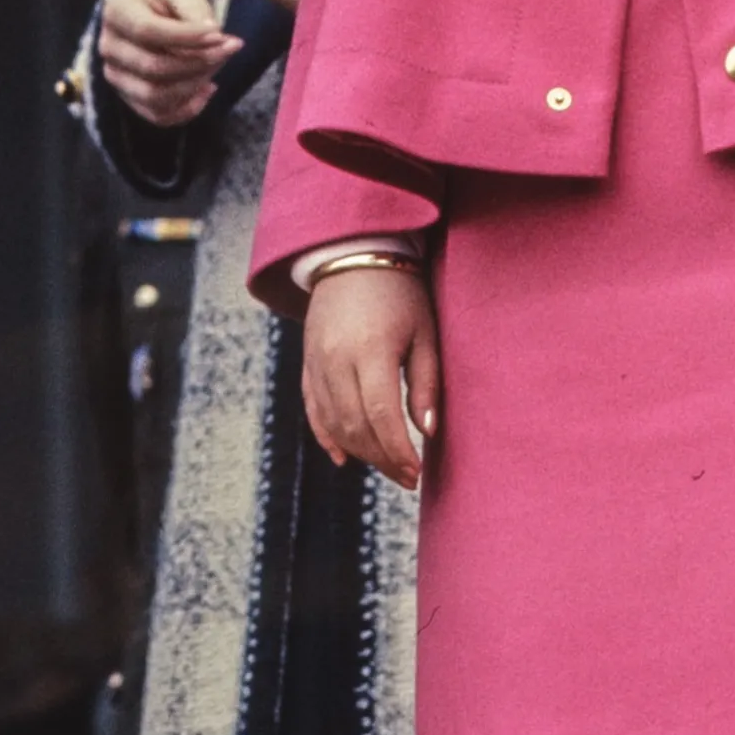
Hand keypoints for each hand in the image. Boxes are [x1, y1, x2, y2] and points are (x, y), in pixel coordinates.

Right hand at [95, 0, 235, 127]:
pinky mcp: (129, 96)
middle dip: (198, 62)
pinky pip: (158, 116)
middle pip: (153, 68)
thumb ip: (195, 9)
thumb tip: (215, 35)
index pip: (147, 31)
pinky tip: (208, 88)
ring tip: (219, 64)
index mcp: (117, 12)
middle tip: (230, 47)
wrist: (147, 8)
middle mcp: (108, 46)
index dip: (185, 37)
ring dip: (195, 85)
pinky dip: (188, 109)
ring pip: (155, 96)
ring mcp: (115, 75)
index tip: (220, 34)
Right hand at [304, 259, 440, 488]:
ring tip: (387, 466)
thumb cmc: (400, 293)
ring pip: (333, 423)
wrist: (353, 256)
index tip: (416, 472)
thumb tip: (428, 431)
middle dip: (382, 458)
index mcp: (370, 350)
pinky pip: (313, 409)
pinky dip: (326, 437)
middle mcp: (336, 360)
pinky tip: (344, 459)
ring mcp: (316, 363)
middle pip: (355, 426)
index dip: (398, 450)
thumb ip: (425, 383)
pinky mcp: (306, 363)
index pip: (381, 416)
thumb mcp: (424, 332)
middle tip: (408, 477)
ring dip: (360, 452)